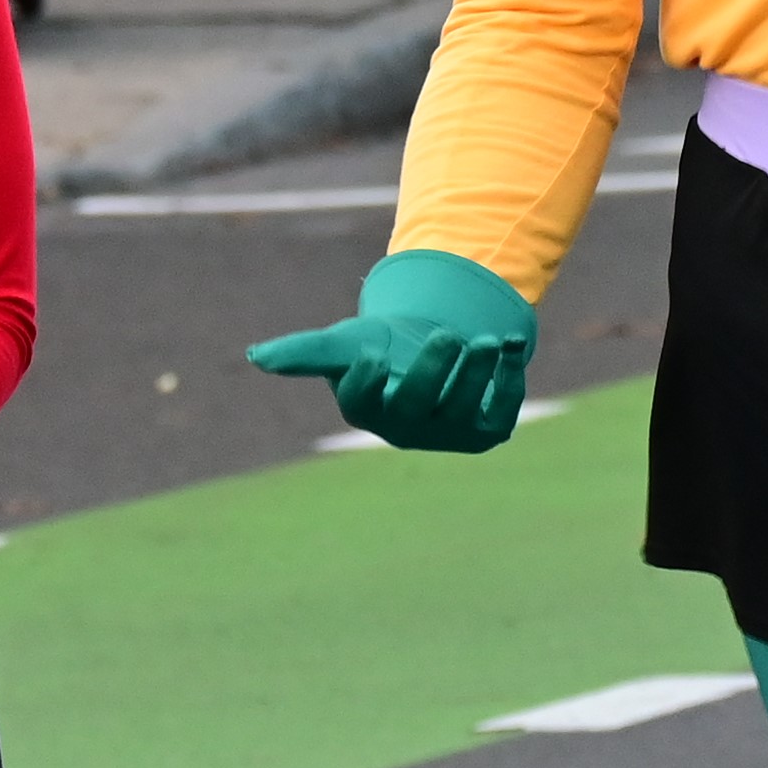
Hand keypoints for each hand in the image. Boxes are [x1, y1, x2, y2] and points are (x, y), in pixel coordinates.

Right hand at [248, 247, 537, 454]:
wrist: (436, 346)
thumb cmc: (382, 348)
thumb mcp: (347, 343)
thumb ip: (306, 352)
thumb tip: (256, 357)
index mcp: (368, 409)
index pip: (361, 404)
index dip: (365, 382)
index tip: (372, 354)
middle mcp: (408, 428)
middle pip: (417, 405)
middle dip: (433, 371)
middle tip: (448, 335)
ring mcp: (451, 432)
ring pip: (464, 408)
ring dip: (476, 373)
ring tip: (488, 339)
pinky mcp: (490, 428)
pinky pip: (502, 408)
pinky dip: (509, 376)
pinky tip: (510, 343)